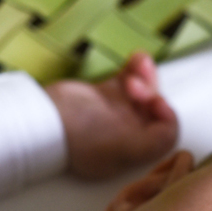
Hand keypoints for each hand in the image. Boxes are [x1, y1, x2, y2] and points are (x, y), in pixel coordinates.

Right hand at [45, 52, 177, 179]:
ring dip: (147, 75)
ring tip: (139, 62)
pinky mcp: (104, 95)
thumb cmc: (80, 136)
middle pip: (156, 110)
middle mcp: (127, 135)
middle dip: (152, 91)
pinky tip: (136, 57)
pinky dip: (136, 67)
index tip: (154, 101)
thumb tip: (172, 127)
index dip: (167, 117)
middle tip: (133, 84)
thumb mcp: (123, 147)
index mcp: (134, 153)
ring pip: (144, 92)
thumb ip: (154, 142)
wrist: (40, 118)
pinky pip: (128, 79)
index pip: (166, 135)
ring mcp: (115, 114)